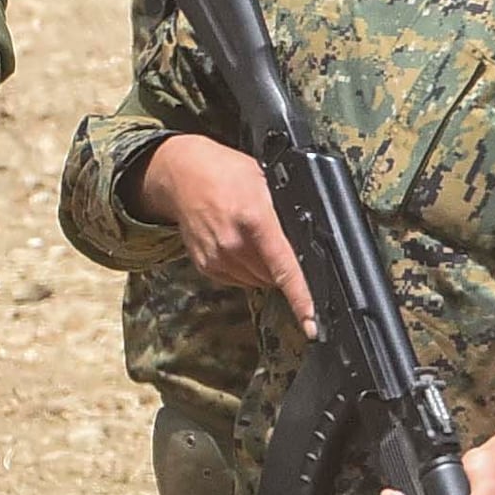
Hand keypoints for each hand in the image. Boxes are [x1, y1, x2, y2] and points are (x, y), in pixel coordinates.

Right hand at [136, 135, 316, 332]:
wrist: (182, 175)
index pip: (285, 268)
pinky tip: (239, 244)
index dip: (301, 298)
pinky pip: (239, 279)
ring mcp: (217, 258)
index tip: (311, 322)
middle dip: (283, 266)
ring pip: (258, 281)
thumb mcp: (265, 181)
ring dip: (264, 268)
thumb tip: (309, 243)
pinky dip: (246, 267)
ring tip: (253, 237)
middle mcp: (234, 244)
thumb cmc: (226, 172)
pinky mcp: (206, 266)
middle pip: (275, 277)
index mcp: (255, 220)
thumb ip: (285, 213)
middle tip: (274, 238)